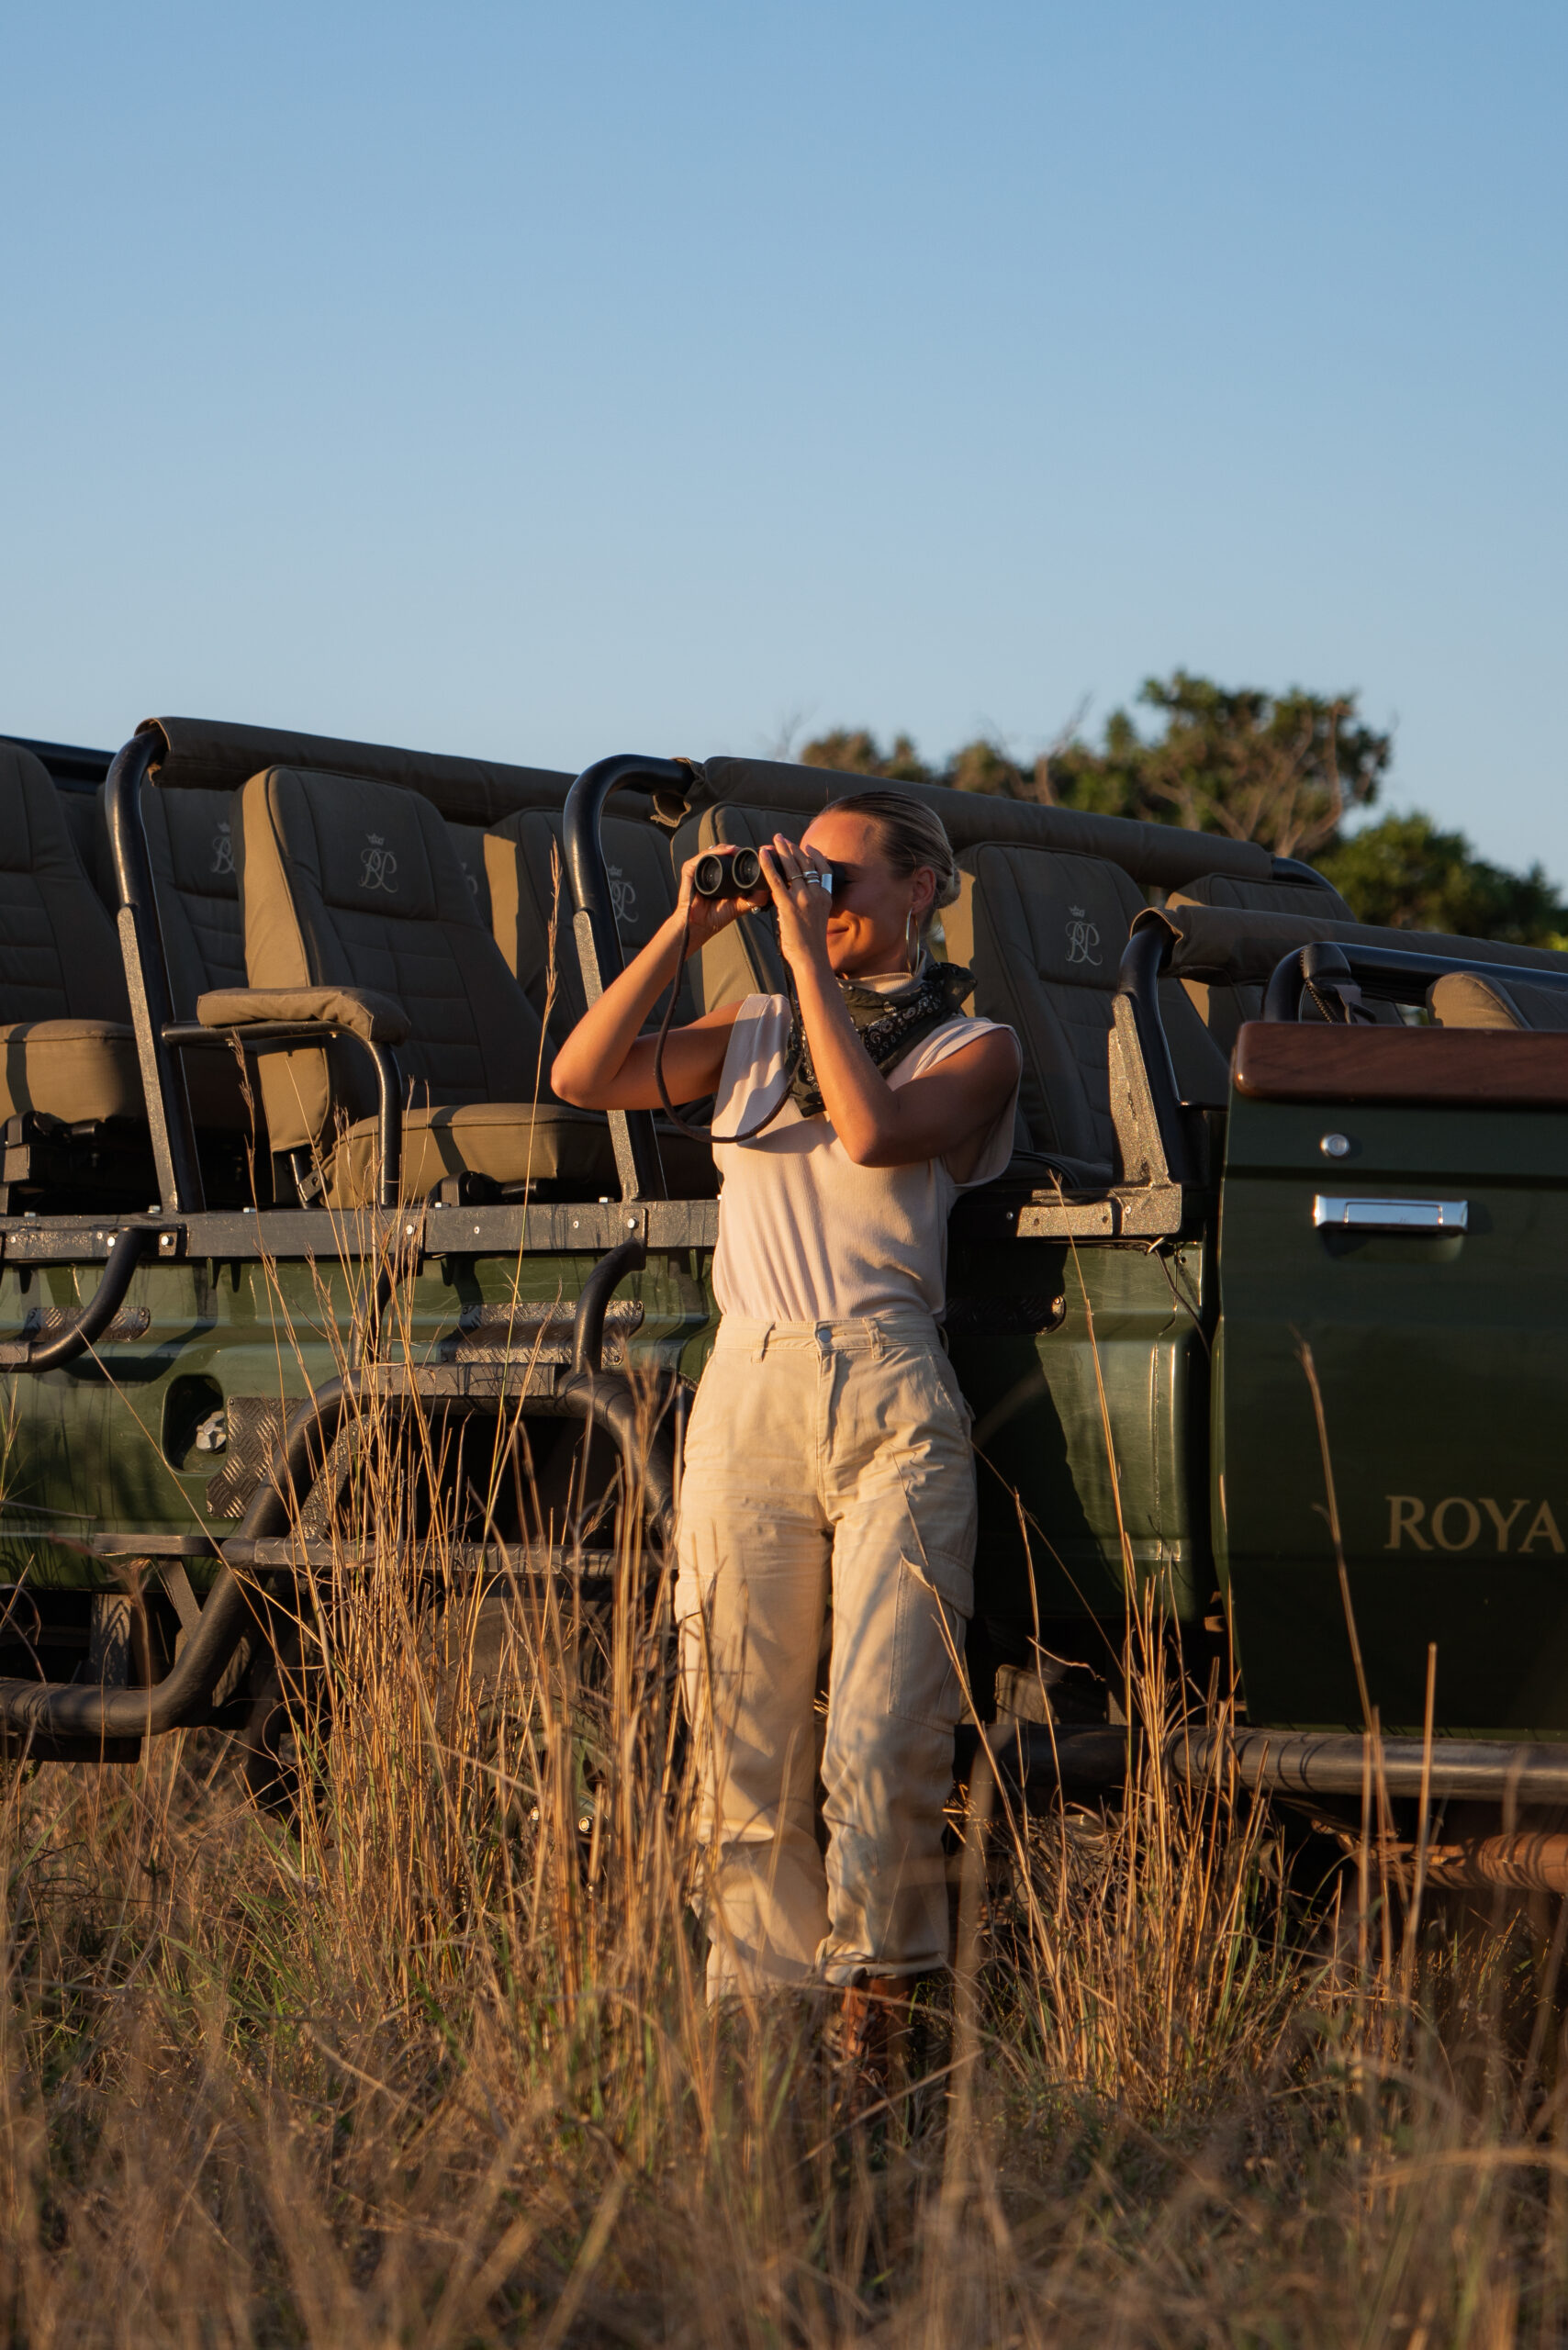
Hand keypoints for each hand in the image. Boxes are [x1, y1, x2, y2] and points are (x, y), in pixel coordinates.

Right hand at [672, 852, 769, 955]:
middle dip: (743, 850)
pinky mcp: (690, 869)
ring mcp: (700, 868)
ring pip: (718, 851)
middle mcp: (711, 869)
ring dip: (732, 848)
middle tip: (759, 849)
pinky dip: (717, 851)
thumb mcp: (741, 905)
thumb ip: (756, 897)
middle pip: (727, 852)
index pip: (736, 859)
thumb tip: (772, 887)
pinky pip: (704, 856)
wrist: (699, 926)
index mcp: (722, 875)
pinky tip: (729, 851)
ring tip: (743, 850)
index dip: (749, 855)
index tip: (766, 852)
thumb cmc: (716, 917)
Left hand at [759, 834, 833, 974]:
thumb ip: (807, 906)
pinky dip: (769, 864)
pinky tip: (763, 854)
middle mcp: (816, 894)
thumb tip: (792, 899)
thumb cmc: (811, 945)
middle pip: (806, 863)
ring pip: (792, 867)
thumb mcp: (816, 920)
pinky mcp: (788, 905)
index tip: (807, 847)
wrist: (811, 958)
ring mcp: (802, 898)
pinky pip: (776, 879)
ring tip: (775, 840)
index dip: (815, 855)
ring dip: (783, 850)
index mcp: (825, 897)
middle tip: (783, 839)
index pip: (823, 869)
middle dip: (794, 848)